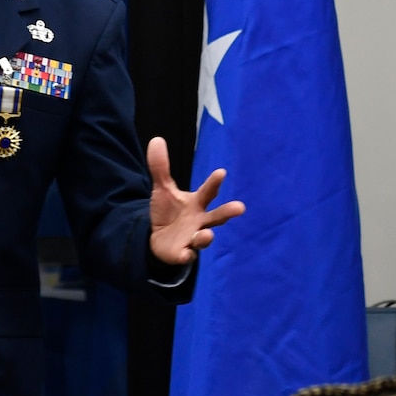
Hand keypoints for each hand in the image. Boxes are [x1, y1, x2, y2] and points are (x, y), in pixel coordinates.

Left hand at [146, 136, 244, 265]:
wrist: (159, 238)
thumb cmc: (169, 211)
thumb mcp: (163, 189)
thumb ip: (161, 168)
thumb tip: (156, 139)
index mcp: (197, 203)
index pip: (208, 191)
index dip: (214, 182)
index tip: (221, 172)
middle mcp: (200, 221)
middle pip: (217, 217)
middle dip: (227, 212)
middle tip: (240, 207)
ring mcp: (192, 238)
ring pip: (203, 239)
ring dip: (205, 237)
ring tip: (206, 235)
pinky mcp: (182, 253)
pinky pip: (186, 255)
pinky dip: (186, 255)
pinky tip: (185, 254)